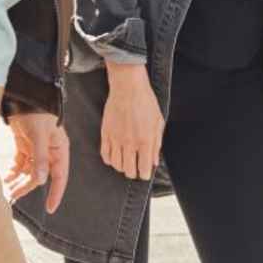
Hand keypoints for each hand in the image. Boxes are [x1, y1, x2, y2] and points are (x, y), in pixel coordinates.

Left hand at [6, 111, 69, 212]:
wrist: (26, 97)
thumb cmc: (38, 113)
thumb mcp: (40, 136)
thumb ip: (40, 158)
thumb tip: (41, 180)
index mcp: (59, 150)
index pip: (60, 176)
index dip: (56, 192)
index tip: (50, 207)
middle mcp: (49, 152)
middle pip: (40, 176)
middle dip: (27, 186)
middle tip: (14, 195)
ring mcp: (37, 150)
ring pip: (29, 171)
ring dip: (19, 180)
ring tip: (8, 188)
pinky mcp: (25, 146)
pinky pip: (20, 164)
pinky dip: (13, 171)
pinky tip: (7, 177)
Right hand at [101, 61, 163, 180]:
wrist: (128, 87)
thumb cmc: (145, 102)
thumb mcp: (158, 122)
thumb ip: (156, 144)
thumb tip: (154, 161)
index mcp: (145, 140)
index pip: (143, 168)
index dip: (144, 174)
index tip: (145, 173)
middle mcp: (129, 142)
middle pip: (128, 170)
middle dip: (133, 172)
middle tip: (136, 168)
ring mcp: (116, 139)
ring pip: (116, 165)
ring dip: (122, 167)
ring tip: (126, 163)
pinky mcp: (105, 133)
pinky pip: (105, 154)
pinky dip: (109, 160)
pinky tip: (114, 157)